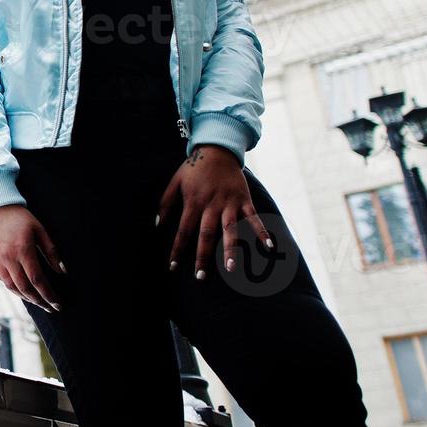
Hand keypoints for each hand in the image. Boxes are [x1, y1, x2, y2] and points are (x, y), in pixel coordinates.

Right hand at [0, 204, 66, 312]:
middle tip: (50, 307)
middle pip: (24, 288)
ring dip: (26, 298)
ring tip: (38, 302)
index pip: (37, 280)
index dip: (48, 294)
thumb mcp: (40, 230)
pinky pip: (2, 280)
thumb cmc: (21, 218)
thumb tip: (62, 271)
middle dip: (39, 301)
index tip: (57, 303)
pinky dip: (14, 289)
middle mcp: (8, 258)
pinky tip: (23, 291)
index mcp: (23, 250)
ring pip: (11, 287)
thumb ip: (51, 251)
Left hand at [157, 145, 273, 280]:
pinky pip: (254, 218)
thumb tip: (157, 224)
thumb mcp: (175, 181)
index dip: (177, 249)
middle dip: (203, 256)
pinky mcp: (245, 200)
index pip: (183, 230)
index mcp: (193, 202)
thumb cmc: (194, 168)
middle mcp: (211, 205)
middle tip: (201, 276)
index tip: (173, 267)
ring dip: (231, 249)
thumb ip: (165, 202)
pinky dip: (262, 232)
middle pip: (206, 234)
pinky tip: (268, 248)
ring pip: (230, 229)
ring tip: (231, 268)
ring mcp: (229, 203)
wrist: (218, 149)